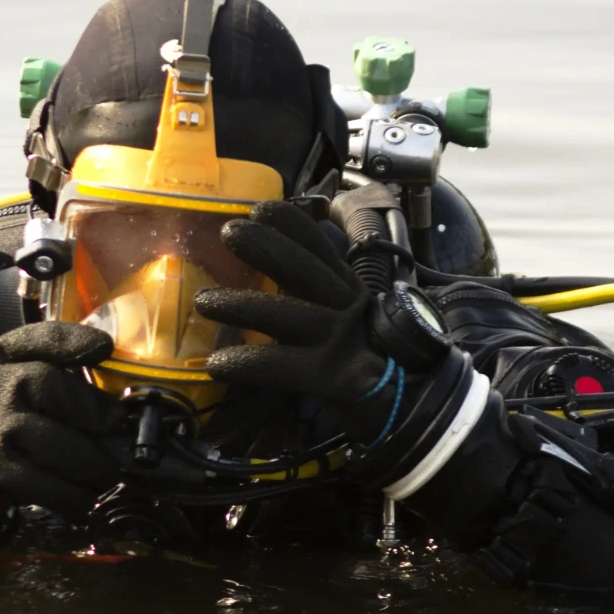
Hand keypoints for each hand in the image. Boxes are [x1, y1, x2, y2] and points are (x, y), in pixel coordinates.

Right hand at [0, 321, 126, 516]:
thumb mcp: (10, 369)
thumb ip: (50, 350)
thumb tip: (106, 348)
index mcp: (4, 360)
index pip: (40, 341)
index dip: (74, 341)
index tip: (104, 348)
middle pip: (64, 399)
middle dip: (101, 420)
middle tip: (119, 433)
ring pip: (65, 449)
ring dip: (96, 465)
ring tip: (107, 470)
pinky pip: (52, 487)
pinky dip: (76, 495)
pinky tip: (84, 493)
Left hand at [193, 201, 401, 445]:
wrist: (409, 405)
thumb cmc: (366, 359)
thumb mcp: (348, 316)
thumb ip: (318, 293)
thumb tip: (272, 266)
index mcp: (349, 289)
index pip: (322, 248)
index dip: (292, 225)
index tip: (260, 208)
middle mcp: (349, 308)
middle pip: (306, 271)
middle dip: (267, 247)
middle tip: (229, 232)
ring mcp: (343, 341)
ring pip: (290, 316)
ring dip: (244, 306)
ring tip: (205, 301)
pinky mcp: (336, 378)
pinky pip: (285, 366)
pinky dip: (249, 363)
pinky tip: (218, 363)